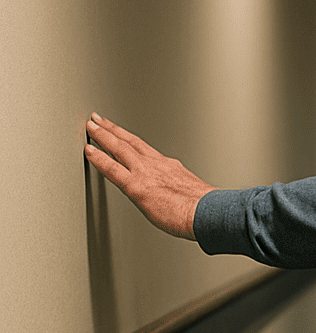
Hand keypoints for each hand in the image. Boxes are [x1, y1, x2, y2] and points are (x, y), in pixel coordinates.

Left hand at [84, 114, 213, 239]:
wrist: (208, 213)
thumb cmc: (204, 210)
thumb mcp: (193, 192)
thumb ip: (179, 190)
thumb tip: (180, 199)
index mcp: (169, 167)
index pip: (143, 148)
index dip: (128, 138)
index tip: (119, 132)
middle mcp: (155, 165)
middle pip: (129, 142)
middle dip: (112, 129)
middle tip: (98, 119)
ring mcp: (145, 173)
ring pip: (119, 148)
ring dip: (102, 135)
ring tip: (90, 126)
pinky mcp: (136, 186)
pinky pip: (112, 168)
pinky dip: (98, 158)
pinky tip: (88, 151)